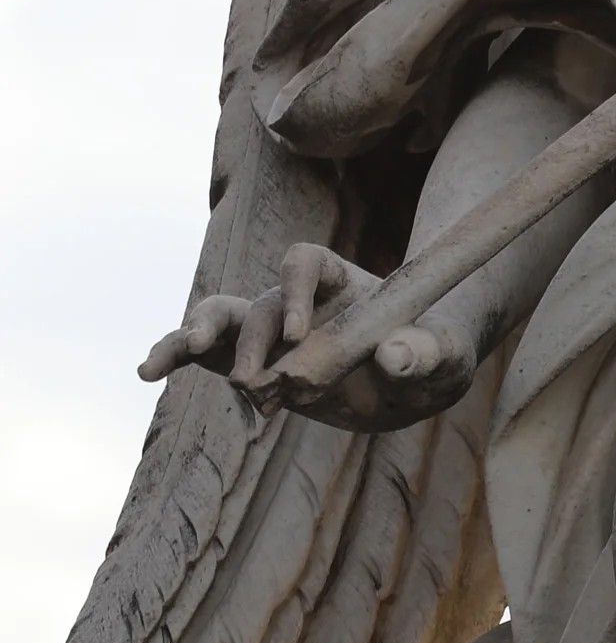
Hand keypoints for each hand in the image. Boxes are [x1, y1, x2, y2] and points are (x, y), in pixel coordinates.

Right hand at [141, 244, 474, 427]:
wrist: (402, 380)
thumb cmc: (429, 356)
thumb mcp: (442, 357)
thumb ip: (425, 352)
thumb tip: (394, 356)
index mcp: (336, 279)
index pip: (305, 262)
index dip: (297, 291)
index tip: (300, 335)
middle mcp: (293, 298)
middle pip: (262, 303)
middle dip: (253, 339)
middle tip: (256, 379)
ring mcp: (266, 328)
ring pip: (221, 318)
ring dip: (197, 335)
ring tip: (176, 357)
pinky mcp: (247, 358)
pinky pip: (203, 352)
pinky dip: (175, 357)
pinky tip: (147, 372)